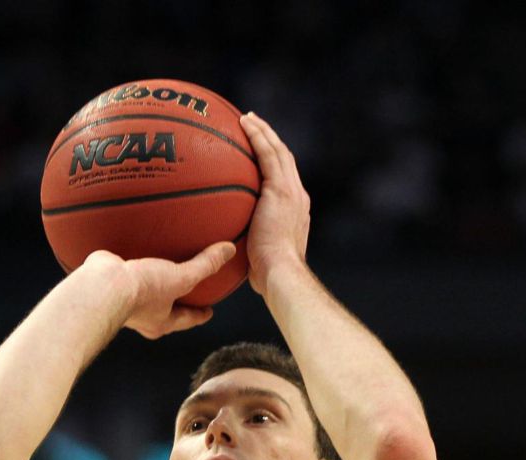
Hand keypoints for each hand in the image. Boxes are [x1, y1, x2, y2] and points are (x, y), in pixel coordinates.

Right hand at [82, 243, 236, 338]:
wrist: (101, 285)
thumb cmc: (142, 290)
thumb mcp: (181, 278)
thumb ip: (205, 265)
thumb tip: (229, 251)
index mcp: (162, 322)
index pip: (188, 319)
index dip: (200, 314)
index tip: (209, 311)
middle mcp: (143, 316)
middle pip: (165, 310)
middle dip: (175, 302)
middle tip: (185, 294)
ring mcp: (124, 302)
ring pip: (144, 295)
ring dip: (152, 286)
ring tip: (158, 273)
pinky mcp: (110, 286)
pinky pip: (124, 278)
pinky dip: (130, 270)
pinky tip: (130, 258)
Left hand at [239, 112, 309, 296]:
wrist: (281, 272)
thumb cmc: (268, 275)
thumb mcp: (259, 256)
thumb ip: (248, 246)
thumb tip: (228, 251)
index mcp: (296, 212)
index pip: (286, 180)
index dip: (275, 163)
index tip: (260, 152)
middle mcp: (298, 197)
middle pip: (286, 160)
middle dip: (271, 140)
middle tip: (253, 126)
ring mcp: (291, 192)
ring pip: (279, 151)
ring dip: (263, 131)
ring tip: (247, 118)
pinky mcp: (281, 189)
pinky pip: (268, 154)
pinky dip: (258, 136)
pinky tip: (243, 123)